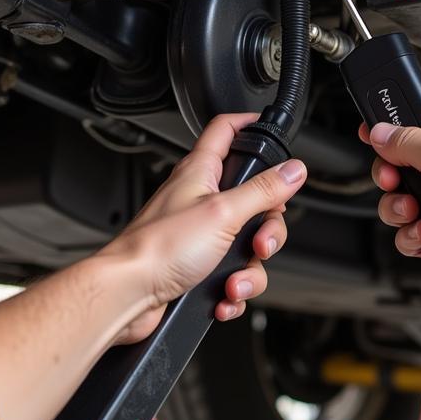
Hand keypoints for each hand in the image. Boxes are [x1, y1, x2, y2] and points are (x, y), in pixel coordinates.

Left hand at [101, 113, 306, 343]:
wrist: (128, 294)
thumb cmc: (158, 248)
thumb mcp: (223, 213)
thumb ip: (262, 190)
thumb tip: (292, 170)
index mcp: (201, 173)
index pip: (226, 131)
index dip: (248, 124)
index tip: (269, 130)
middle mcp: (199, 199)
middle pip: (253, 201)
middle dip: (266, 230)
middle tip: (260, 243)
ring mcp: (198, 234)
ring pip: (246, 245)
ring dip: (250, 271)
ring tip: (236, 281)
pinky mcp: (196, 265)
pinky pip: (232, 273)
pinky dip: (234, 289)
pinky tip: (225, 296)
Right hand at [360, 81, 420, 314]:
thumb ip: (407, 140)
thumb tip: (384, 134)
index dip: (418, 97)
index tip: (389, 107)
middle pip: (418, 148)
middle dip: (396, 163)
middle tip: (389, 170)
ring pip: (409, 189)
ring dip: (400, 202)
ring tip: (412, 209)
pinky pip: (414, 222)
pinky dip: (412, 230)